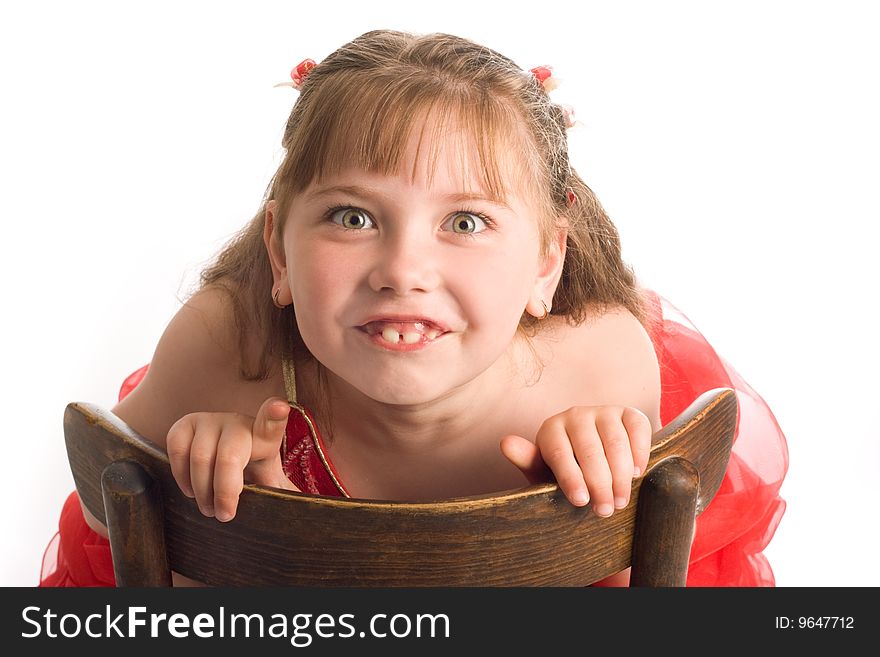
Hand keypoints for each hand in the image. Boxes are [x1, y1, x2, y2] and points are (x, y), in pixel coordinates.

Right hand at [166, 396, 298, 521]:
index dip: (274, 415)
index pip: (272, 422)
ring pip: (200, 458)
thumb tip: (311, 515)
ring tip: (209, 508)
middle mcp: (238, 422)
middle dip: (225, 491)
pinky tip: (192, 489)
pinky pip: (177, 450)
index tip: (280, 408)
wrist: (221, 467)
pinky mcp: (185, 425)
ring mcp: (210, 420)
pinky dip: (182, 477)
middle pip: (229, 456)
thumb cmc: (251, 475)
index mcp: (265, 435)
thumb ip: (283, 495)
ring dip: (202, 491)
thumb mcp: (269, 484)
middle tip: (225, 516)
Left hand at [500, 406, 651, 516]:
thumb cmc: (566, 471)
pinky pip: (637, 430)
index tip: (580, 502)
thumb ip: (528, 461)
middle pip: (590, 451)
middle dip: (599, 484)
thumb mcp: (545, 473)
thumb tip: (506, 443)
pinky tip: (635, 474)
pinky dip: (639, 453)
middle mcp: (575, 415)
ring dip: (620, 476)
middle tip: (605, 510)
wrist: (598, 460)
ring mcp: (603, 411)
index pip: (560, 454)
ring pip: (615, 443)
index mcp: (551, 429)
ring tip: (620, 501)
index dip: (570, 479)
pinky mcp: (628, 413)